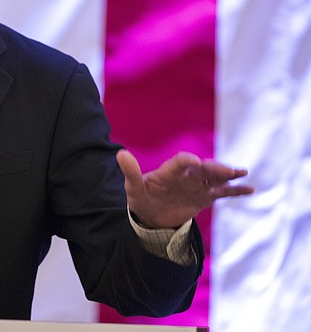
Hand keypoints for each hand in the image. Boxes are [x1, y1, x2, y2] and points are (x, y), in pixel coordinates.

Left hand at [116, 149, 253, 228]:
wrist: (151, 216)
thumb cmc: (141, 198)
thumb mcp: (133, 188)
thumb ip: (130, 172)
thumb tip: (120, 153)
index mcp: (169, 171)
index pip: (180, 162)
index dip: (187, 161)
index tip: (194, 161)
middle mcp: (186, 175)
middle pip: (203, 168)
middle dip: (214, 167)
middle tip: (227, 170)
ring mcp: (197, 186)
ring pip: (215, 178)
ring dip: (228, 175)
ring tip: (242, 173)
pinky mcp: (205, 197)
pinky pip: (222, 192)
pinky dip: (236, 191)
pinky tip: (250, 189)